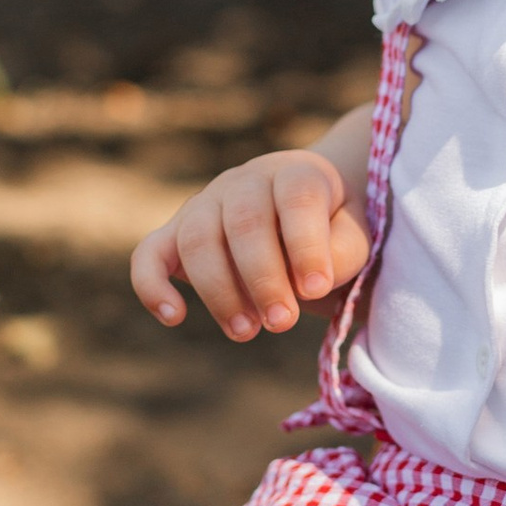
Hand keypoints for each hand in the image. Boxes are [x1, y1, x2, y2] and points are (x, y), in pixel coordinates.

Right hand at [130, 149, 370, 342]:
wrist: (309, 215)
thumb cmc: (334, 232)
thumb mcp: (356, 236)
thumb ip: (343, 251)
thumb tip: (305, 282)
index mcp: (296, 174)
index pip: (297, 197)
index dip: (305, 243)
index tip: (315, 288)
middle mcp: (247, 181)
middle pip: (244, 220)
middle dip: (262, 277)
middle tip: (282, 323)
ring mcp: (206, 203)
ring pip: (197, 238)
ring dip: (219, 290)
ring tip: (246, 331)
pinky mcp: (176, 233)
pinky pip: (149, 253)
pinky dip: (151, 285)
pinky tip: (173, 316)